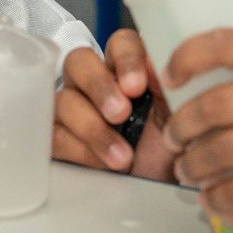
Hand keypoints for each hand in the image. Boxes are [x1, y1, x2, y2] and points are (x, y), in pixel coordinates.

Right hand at [53, 29, 176, 179]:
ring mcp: (72, 107)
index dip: (125, 60)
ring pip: (64, 100)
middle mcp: (95, 81)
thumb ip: (169, 92)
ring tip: (123, 157)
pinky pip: (54, 135)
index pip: (120, 43)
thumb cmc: (169, 147)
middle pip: (79, 60)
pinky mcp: (59, 137)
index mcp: (129, 68)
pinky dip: (80, 150)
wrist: (161, 188)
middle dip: (98, 86)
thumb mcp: (178, 119)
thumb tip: (156, 67)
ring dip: (93, 128)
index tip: (137, 87)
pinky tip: (103, 164)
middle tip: (120, 114)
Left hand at [162, 29, 232, 220]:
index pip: (225, 44)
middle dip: (181, 126)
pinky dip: (218, 198)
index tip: (169, 75)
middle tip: (173, 138)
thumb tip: (208, 85)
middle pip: (213, 106)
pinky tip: (211, 199)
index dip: (186, 57)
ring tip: (186, 170)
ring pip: (221, 151)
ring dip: (192, 165)